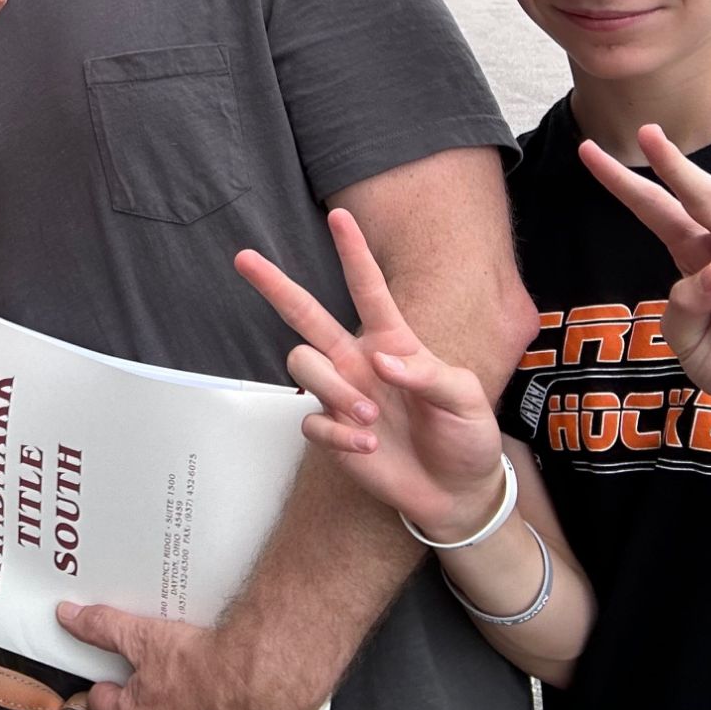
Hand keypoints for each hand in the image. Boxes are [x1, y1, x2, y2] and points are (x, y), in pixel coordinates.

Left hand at [56, 606, 254, 709]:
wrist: (255, 679)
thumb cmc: (202, 669)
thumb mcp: (141, 638)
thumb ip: (101, 629)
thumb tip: (72, 618)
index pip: (100, 699)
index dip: (108, 674)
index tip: (117, 661)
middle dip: (140, 687)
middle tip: (154, 662)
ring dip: (170, 697)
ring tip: (183, 669)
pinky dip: (198, 703)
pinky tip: (208, 681)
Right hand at [235, 211, 506, 541]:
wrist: (456, 493)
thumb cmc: (466, 437)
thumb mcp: (466, 398)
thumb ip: (427, 374)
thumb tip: (380, 359)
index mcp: (394, 342)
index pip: (368, 289)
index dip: (353, 253)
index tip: (340, 216)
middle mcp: (359, 361)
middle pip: (305, 314)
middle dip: (274, 285)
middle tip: (244, 258)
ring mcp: (343, 395)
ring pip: (303, 366)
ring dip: (334, 390)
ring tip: (371, 417)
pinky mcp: (333, 432)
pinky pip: (311, 420)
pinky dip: (338, 433)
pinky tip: (367, 446)